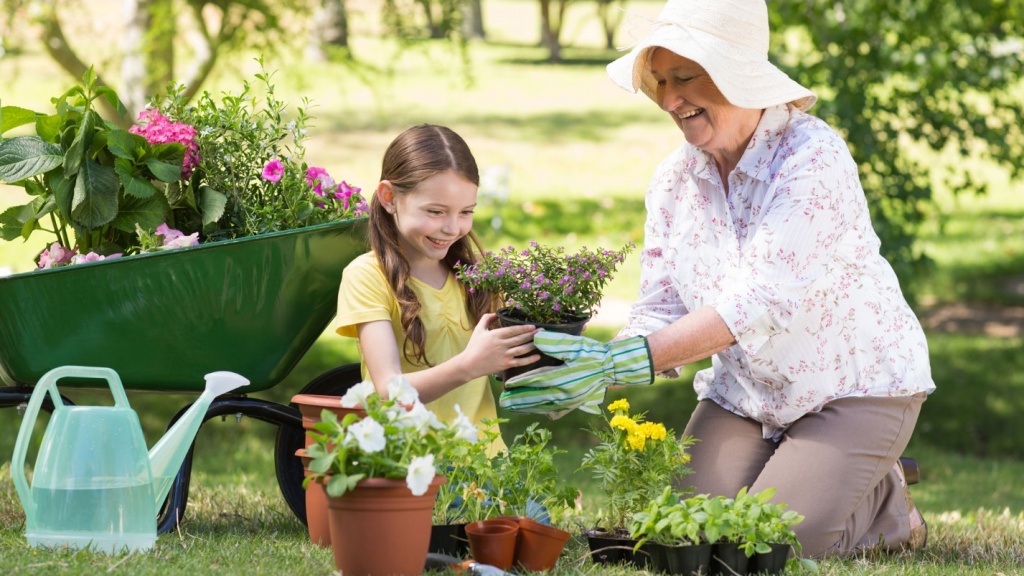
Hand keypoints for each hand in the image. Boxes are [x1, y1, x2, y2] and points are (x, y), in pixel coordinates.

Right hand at [459, 313, 539, 379]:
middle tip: (542, 331)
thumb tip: (496, 313)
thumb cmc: (474, 346)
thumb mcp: (479, 329)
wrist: (469, 364)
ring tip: (541, 341)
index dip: (524, 328)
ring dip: (532, 345)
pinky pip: (520, 362)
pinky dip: (529, 359)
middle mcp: (502, 344)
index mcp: (496, 335)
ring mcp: (504, 355)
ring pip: (522, 349)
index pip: (513, 330)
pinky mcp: (505, 364)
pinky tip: (537, 356)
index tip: (533, 326)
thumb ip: (486, 318)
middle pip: (520, 339)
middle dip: (532, 335)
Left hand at [498, 332, 652, 415]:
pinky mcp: (575, 404)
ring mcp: (570, 401)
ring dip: (528, 407)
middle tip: (504, 401)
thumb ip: (555, 343)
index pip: (537, 381)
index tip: (508, 384)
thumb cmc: (592, 354)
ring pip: (544, 406)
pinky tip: (536, 410)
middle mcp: (565, 392)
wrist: (611, 367)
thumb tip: (537, 338)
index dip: (521, 382)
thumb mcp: (574, 345)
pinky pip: (556, 411)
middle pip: (537, 398)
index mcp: (564, 377)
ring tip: (515, 407)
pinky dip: (544, 411)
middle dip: (519, 400)